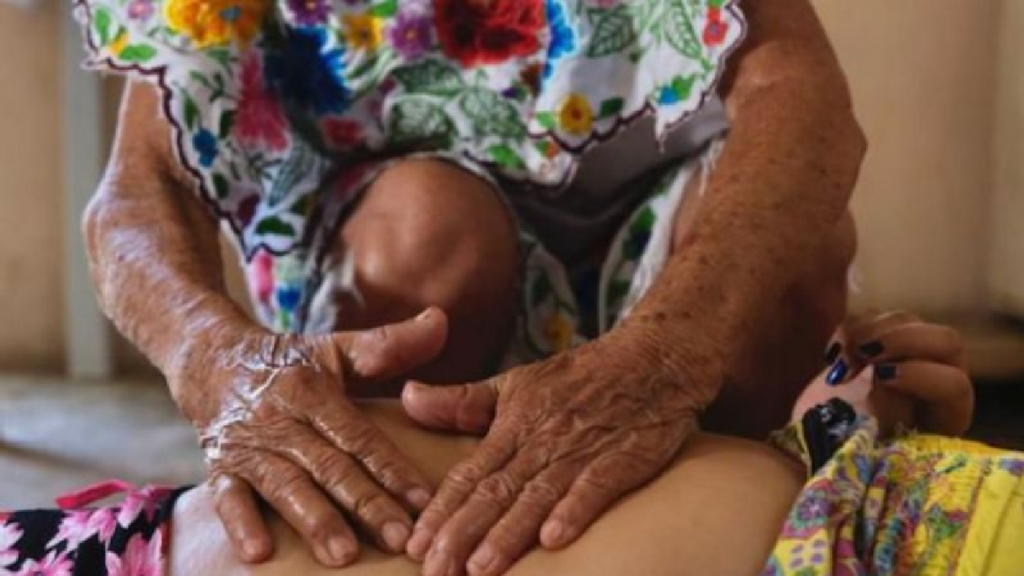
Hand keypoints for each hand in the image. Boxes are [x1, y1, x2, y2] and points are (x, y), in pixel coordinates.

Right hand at [170, 308, 447, 565]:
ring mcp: (248, 446)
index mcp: (314, 391)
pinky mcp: (219, 467)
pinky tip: (259, 554)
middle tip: (398, 538)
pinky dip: (241, 524)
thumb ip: (389, 344)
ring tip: (342, 555)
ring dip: (313, 521)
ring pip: (284, 485)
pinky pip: (227, 496)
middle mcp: (280, 419)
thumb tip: (441, 320)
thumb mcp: (336, 349)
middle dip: (364, 504)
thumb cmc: (289, 363)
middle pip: (328, 466)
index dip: (391, 468)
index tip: (423, 500)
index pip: (359, 435)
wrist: (210, 359)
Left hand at [399, 338, 708, 575]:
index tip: (415, 545)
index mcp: (513, 424)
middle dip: (463, 533)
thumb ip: (462, 401)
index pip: (470, 473)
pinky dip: (576, 509)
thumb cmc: (580, 376)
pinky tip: (555, 539)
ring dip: (509, 532)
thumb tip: (407, 399)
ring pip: (538, 494)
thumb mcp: (515, 382)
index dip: (442, 511)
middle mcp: (542, 440)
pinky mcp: (623, 457)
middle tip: (436, 570)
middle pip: (496, 491)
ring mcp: (582, 449)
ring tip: (481, 568)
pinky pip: (596, 485)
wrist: (653, 358)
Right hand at [820, 310, 973, 434]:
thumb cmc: (846, 454)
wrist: (818, 442)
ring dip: (869, 332)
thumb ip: (886, 408)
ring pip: (907, 322)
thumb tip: (884, 373)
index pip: (954, 383)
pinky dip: (850, 328)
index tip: (878, 378)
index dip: (919, 375)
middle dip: (901, 340)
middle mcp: (938, 381)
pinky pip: (874, 317)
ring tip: (839, 359)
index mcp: (946, 416)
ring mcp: (910, 357)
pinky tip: (831, 355)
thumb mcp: (869, 441)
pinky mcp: (879, 344)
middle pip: (944, 340)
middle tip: (863, 351)